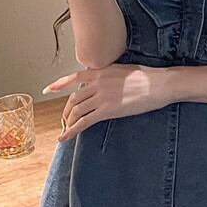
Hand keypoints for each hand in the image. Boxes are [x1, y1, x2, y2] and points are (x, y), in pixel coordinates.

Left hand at [43, 64, 170, 139]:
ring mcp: (101, 96)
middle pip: (73, 98)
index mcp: (100, 72)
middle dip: (66, 111)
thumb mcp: (123, 70)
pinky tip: (66, 136)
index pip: (74, 77)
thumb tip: (104, 82)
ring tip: (66, 129)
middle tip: (65, 119)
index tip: (48, 89)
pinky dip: (72, 130)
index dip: (59, 84)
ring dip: (68, 121)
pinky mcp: (108, 110)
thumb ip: (109, 75)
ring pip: (76, 110)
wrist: (158, 84)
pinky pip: (84, 122)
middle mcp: (97, 83)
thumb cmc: (147, 77)